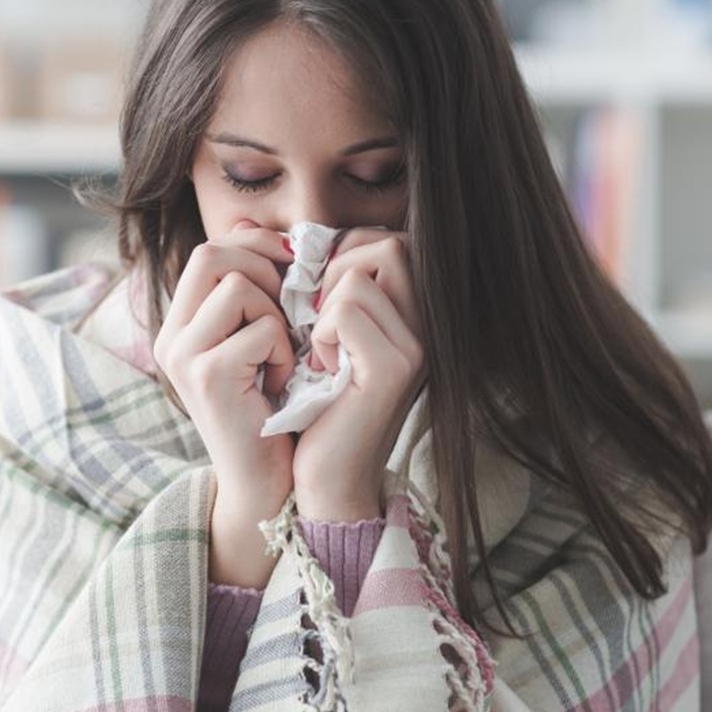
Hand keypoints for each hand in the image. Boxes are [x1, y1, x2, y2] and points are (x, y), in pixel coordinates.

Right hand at [152, 218, 295, 586]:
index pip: (210, 248)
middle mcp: (171, 336)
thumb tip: (254, 225)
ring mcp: (183, 355)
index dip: (256, 246)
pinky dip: (284, 351)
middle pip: (215, 253)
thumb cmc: (272, 410)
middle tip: (289, 311)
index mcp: (180, 324)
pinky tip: (280, 383)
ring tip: (280, 356)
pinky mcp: (206, 376)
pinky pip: (261, 328)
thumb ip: (252, 291)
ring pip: (240, 286)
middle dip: (266, 271)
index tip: (291, 269)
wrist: (266, 483)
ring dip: (277, 316)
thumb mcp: (257, 341)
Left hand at [292, 228, 426, 522]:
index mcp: (414, 315)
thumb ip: (325, 286)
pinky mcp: (394, 369)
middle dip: (335, 271)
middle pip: (386, 245)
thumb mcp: (323, 335)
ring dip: (324, 310)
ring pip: (359, 277)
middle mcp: (427, 327)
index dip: (344, 254)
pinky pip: (345, 311)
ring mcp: (417, 347)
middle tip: (317, 319)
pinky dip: (321, 335)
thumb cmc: (316, 404)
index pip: (389, 241)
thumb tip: (283, 235)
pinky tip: (323, 370)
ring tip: (323, 352)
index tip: (319, 300)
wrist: (325, 476)